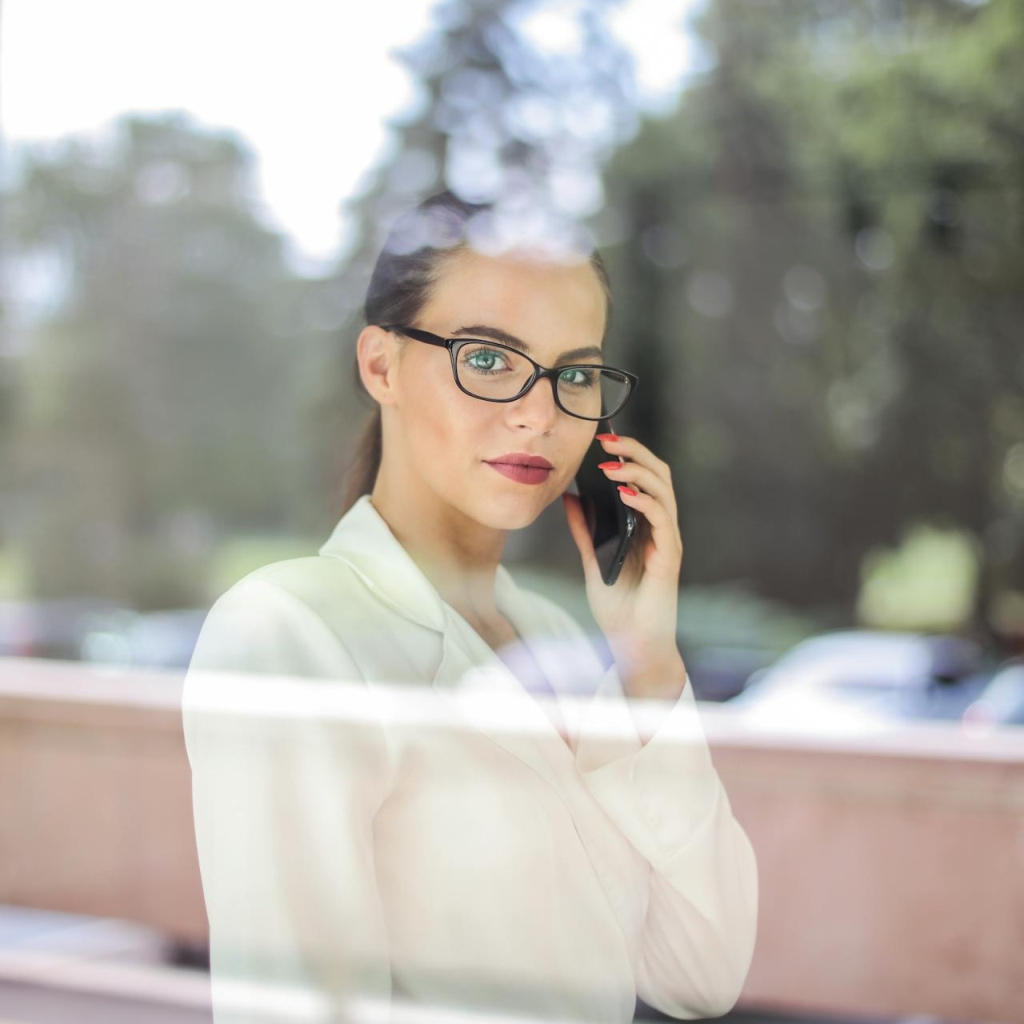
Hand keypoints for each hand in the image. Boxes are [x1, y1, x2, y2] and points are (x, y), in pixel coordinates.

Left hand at [562, 433, 686, 697]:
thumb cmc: (619, 606)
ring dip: (637, 472)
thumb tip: (569, 496)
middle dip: (635, 452)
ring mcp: (667, 541)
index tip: (603, 439)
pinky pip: (662, 521)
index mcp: (646, 524)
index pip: (646, 476)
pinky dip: (644, 502)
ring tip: (610, 465)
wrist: (632, 645)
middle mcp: (661, 528)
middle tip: (607, 441)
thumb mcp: (593, 559)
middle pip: (659, 474)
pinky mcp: (668, 558)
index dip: (630, 453)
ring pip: (664, 491)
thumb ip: (585, 529)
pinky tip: (623, 493)